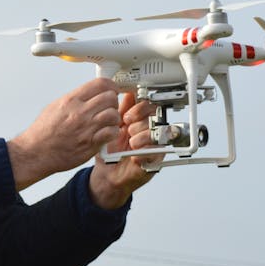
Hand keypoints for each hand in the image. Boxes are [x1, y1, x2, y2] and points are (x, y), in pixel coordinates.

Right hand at [6, 78, 122, 190]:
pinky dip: (112, 132)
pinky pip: (111, 133)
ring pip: (113, 114)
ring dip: (114, 118)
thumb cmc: (43, 132)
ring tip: (108, 122)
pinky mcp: (90, 143)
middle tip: (110, 106)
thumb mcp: (55, 107)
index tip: (112, 89)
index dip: (111, 85)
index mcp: (71, 100)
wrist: (36, 152)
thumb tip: (87, 94)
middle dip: (113, 101)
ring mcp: (86, 128)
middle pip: (110, 97)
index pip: (100, 83)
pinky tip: (106, 134)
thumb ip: (73, 99)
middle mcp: (80, 112)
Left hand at [88, 92, 162, 208]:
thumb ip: (122, 110)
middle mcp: (150, 130)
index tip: (127, 116)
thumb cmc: (111, 151)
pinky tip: (133, 155)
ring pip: (155, 132)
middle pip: (154, 116)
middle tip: (128, 130)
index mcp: (141, 120)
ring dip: (139, 137)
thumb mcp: (113, 126)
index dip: (139, 108)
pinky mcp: (156, 160)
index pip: (149, 105)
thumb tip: (126, 91)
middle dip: (138, 122)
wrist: (108, 174)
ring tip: (130, 143)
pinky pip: (156, 151)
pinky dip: (142, 152)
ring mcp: (155, 144)